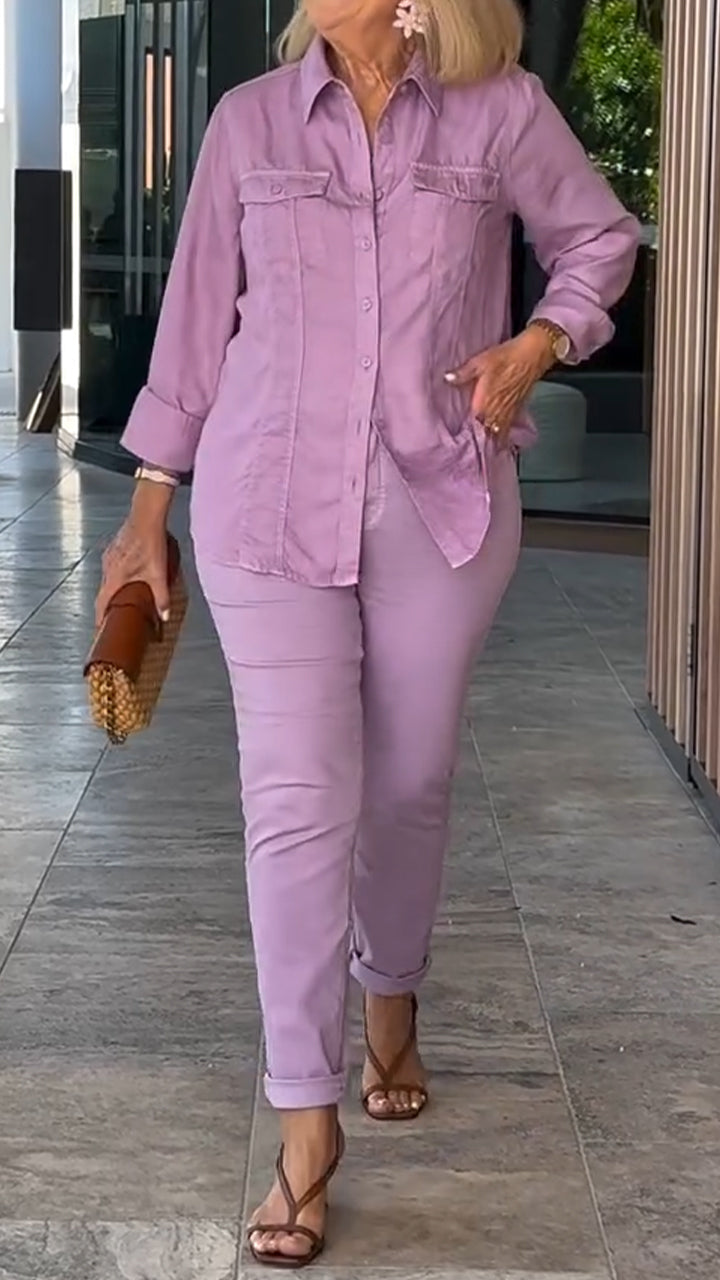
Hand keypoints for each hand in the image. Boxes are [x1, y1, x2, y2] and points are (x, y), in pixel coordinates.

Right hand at [95, 485, 171, 628]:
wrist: (146, 516)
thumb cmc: (150, 542)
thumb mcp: (158, 574)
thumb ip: (161, 598)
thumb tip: (164, 616)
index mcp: (114, 577)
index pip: (102, 603)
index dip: (100, 617)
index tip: (99, 628)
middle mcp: (107, 567)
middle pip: (104, 591)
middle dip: (108, 604)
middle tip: (114, 615)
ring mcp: (109, 556)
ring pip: (108, 578)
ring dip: (114, 588)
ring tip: (123, 596)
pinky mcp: (114, 547)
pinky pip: (112, 566)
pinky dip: (118, 575)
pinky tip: (130, 573)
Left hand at [445, 328, 555, 446]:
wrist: (533, 354)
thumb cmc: (507, 357)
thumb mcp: (480, 362)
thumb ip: (463, 373)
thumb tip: (447, 379)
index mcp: (485, 402)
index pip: (474, 425)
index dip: (469, 436)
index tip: (461, 444)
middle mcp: (497, 410)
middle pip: (488, 433)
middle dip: (482, 442)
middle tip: (474, 454)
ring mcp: (509, 411)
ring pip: (499, 433)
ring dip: (493, 441)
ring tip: (487, 452)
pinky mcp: (518, 408)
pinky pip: (510, 426)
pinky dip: (505, 434)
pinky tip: (502, 440)